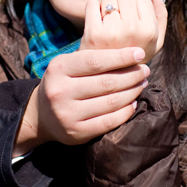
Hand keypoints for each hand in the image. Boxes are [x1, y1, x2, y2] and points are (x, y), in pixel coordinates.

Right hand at [14, 47, 148, 155]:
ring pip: (111, 102)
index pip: (96, 61)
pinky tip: (133, 103)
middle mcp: (60, 91)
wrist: (41, 114)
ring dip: (132, 92)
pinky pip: (109, 121)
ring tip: (142, 84)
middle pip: (106, 82)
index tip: (139, 54)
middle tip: (145, 71)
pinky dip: (126, 111)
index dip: (121, 57)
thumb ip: (92, 58)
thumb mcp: (68, 65)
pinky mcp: (76, 132)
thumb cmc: (63, 83)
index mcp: (58, 68)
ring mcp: (67, 114)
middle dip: (131, 75)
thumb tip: (130, 54)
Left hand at [80, 0, 167, 62]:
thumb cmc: (134, 56)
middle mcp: (132, 30)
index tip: (132, 20)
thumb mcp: (155, 40)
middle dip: (121, 4)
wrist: (108, 77)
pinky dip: (92, 10)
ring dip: (107, 7)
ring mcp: (112, 32)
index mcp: (149, 30)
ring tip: (109, 26)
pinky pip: (91, 4)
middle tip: (119, 22)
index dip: (136, 5)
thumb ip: (160, 15)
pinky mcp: (93, 33)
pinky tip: (97, 24)